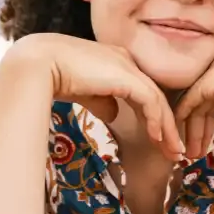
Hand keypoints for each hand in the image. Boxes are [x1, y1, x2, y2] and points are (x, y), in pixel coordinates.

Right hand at [4, 34, 185, 160]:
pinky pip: (151, 101)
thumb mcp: (84, 91)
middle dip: (166, 126)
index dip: (152, 116)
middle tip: (174, 152)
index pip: (142, 91)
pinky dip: (157, 121)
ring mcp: (128, 66)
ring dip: (167, 128)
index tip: (158, 140)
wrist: (38, 64)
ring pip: (157, 100)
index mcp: (115, 62)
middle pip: (154, 96)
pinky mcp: (127, 76)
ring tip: (173, 152)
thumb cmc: (53, 76)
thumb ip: (101, 100)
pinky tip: (157, 138)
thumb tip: (112, 114)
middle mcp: (126, 61)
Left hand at [173, 42, 213, 158]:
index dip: (212, 118)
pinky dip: (184, 122)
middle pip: (204, 102)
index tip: (211, 139)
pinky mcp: (204, 84)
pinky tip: (181, 138)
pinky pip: (188, 106)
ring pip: (195, 107)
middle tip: (196, 151)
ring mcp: (211, 74)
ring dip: (194, 132)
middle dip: (200, 129)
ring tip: (193, 155)